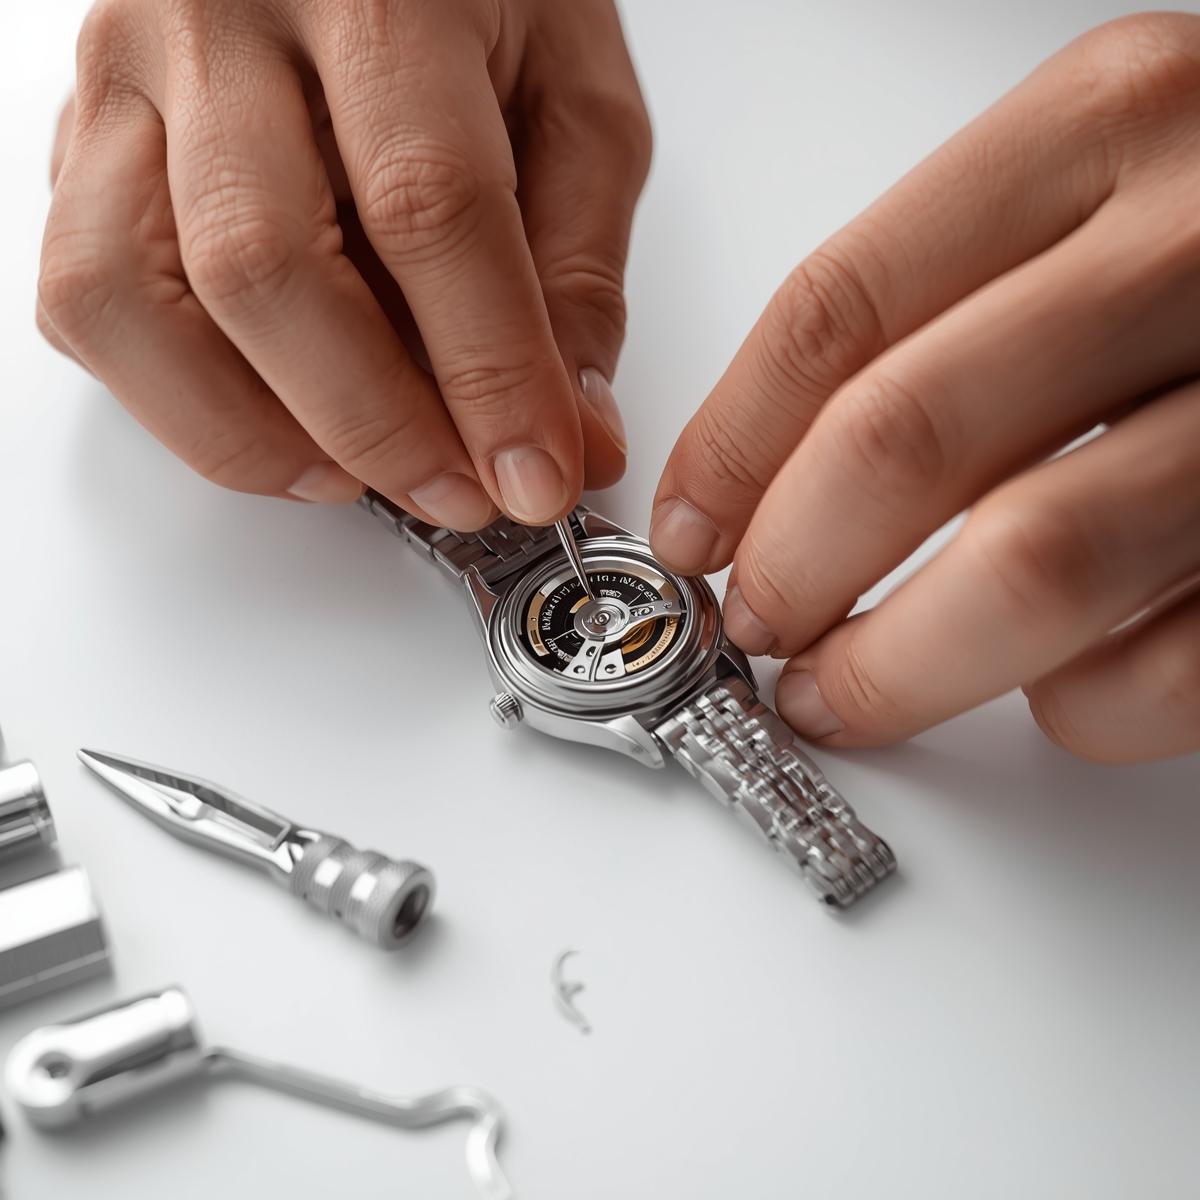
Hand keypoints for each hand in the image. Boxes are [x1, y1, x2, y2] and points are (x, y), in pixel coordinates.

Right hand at [39, 0, 648, 526]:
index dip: (489, 371)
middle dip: (375, 423)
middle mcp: (220, 17)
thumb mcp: (575, 98)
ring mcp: (125, 76)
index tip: (536, 472)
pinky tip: (276, 421)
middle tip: (458, 494)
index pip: (428, 206)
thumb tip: (570, 435)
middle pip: (264, 263)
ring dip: (250, 431)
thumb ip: (576, 268)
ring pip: (126, 294)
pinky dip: (174, 397)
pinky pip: (82, 296)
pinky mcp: (78, 138)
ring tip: (352, 480)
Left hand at [651, 14, 1199, 763]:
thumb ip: (944, 298)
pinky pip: (1173, 664)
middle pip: (907, 439)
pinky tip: (1050, 691)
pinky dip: (1082, 706)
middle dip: (794, 565)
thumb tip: (762, 476)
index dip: (732, 447)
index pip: (838, 308)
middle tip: (754, 623)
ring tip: (839, 690)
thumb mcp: (1102, 180)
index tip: (690, 532)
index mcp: (1107, 128)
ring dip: (896, 664)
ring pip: (1030, 564)